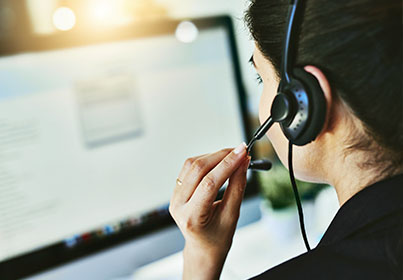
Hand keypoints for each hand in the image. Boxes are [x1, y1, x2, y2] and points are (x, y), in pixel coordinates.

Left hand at [169, 143, 249, 279]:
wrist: (203, 247)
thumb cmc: (218, 237)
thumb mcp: (232, 215)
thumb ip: (237, 187)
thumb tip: (243, 162)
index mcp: (191, 217)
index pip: (209, 183)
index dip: (228, 164)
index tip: (243, 152)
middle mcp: (178, 205)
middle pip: (198, 169)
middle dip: (221, 156)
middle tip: (241, 151)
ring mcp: (174, 197)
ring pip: (192, 164)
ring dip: (214, 156)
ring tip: (232, 156)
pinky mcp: (176, 189)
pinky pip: (189, 168)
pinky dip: (206, 160)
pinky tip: (219, 161)